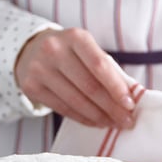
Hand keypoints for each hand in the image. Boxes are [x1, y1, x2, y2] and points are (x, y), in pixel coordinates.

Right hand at [14, 28, 134, 128]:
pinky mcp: (31, 87)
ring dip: (99, 117)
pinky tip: (96, 122)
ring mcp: (39, 69)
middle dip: (112, 108)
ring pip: (76, 101)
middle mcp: (54, 50)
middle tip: (127, 121)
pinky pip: (63, 109)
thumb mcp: (87, 50)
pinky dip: (83, 118)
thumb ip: (107, 68)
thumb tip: (130, 97)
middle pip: (89, 86)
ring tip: (114, 124)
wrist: (31, 51)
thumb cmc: (70, 52)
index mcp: (75, 37)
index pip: (100, 66)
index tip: (130, 104)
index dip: (116, 88)